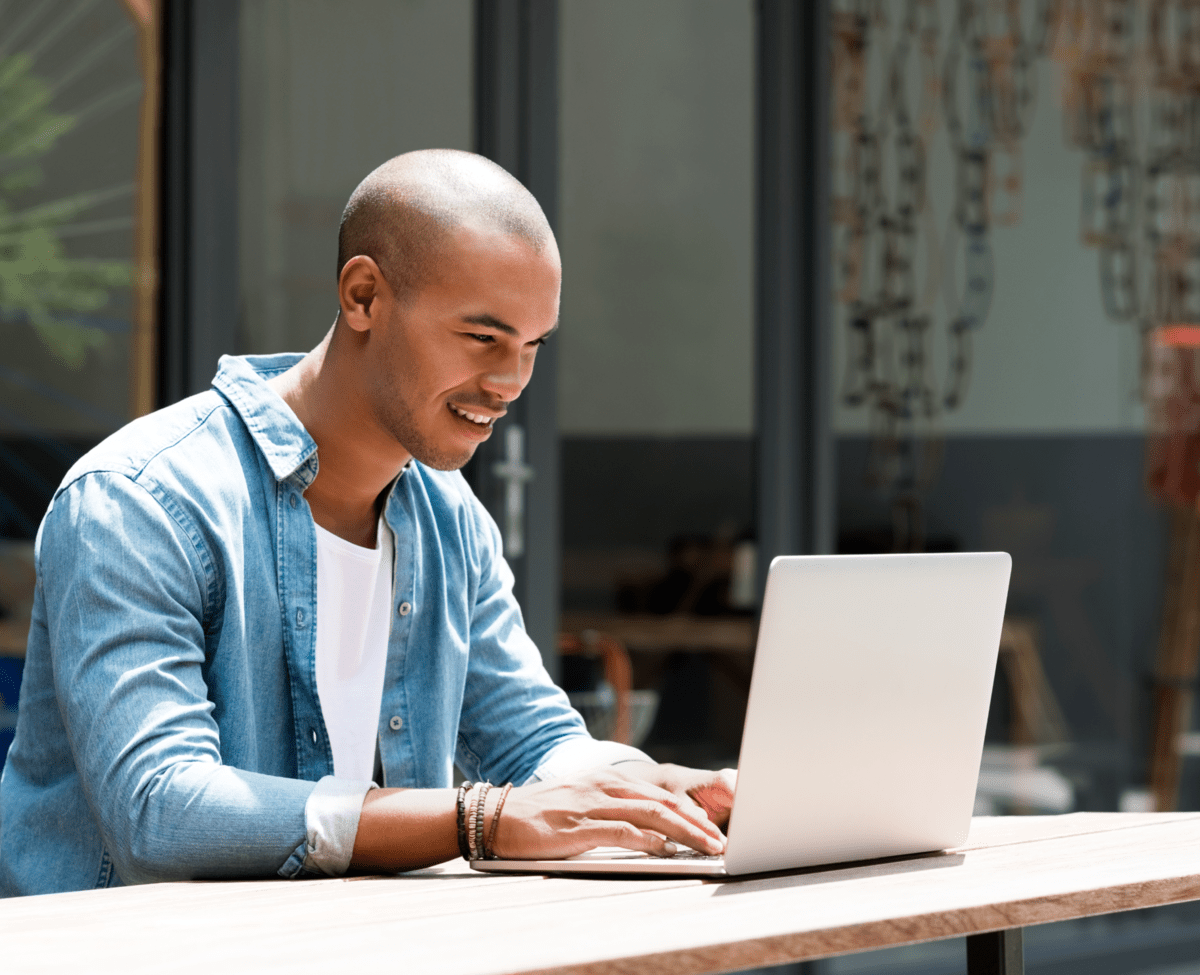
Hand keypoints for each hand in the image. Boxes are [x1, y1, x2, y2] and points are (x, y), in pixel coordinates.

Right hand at [489, 766, 728, 859]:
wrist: (495, 815)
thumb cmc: (538, 816)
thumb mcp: (581, 806)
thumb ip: (614, 813)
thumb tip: (652, 834)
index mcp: (606, 780)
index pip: (659, 794)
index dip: (690, 811)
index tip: (713, 828)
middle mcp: (603, 787)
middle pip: (663, 802)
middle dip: (697, 823)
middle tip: (721, 841)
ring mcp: (591, 805)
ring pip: (651, 814)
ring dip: (685, 832)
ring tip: (707, 848)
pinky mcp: (578, 827)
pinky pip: (621, 831)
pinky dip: (648, 839)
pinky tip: (666, 848)